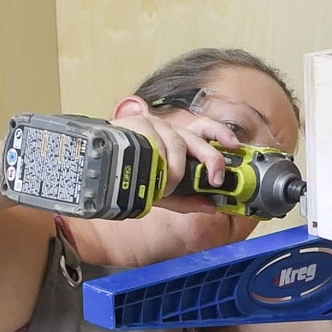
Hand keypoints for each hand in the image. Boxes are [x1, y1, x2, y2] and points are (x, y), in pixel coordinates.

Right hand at [114, 111, 237, 212]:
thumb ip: (187, 199)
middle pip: (196, 138)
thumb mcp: (163, 192)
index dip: (222, 134)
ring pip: (176, 144)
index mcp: (179, 139)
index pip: (205, 128)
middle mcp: (168, 129)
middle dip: (211, 159)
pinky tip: (151, 174)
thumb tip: (213, 207)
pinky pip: (153, 143)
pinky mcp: (133, 125)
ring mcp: (151, 126)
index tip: (235, 146)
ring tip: (166, 187)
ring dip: (175, 171)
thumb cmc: (133, 176)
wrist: (96, 169)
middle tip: (214, 179)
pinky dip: (156, 163)